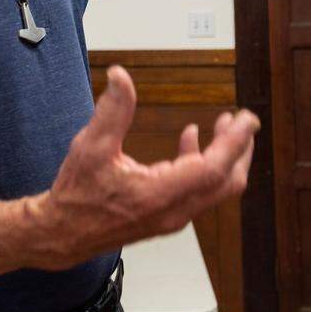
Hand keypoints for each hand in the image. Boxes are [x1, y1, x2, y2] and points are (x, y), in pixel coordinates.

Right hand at [38, 65, 256, 267]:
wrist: (62, 235)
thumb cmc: (76, 195)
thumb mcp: (90, 147)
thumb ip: (111, 111)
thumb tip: (120, 76)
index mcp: (159, 195)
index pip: (213, 169)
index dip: (235, 142)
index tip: (248, 119)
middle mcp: (173, 211)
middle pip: (227, 182)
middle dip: (240, 148)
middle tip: (244, 119)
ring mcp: (172, 217)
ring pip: (216, 188)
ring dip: (225, 156)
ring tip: (224, 125)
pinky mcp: (167, 216)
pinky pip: (199, 191)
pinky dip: (204, 165)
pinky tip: (190, 139)